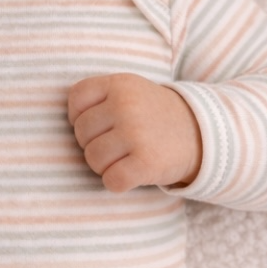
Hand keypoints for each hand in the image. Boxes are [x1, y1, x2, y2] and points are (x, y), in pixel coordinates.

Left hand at [67, 73, 202, 192]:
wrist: (202, 135)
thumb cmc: (154, 116)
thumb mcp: (131, 91)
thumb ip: (98, 97)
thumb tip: (64, 122)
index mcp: (120, 84)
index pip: (76, 100)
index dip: (80, 117)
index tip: (101, 124)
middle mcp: (127, 105)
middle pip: (81, 134)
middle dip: (95, 143)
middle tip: (120, 144)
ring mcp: (137, 134)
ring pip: (92, 160)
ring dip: (105, 165)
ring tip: (127, 158)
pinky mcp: (146, 162)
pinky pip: (111, 181)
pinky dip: (118, 183)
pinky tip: (133, 173)